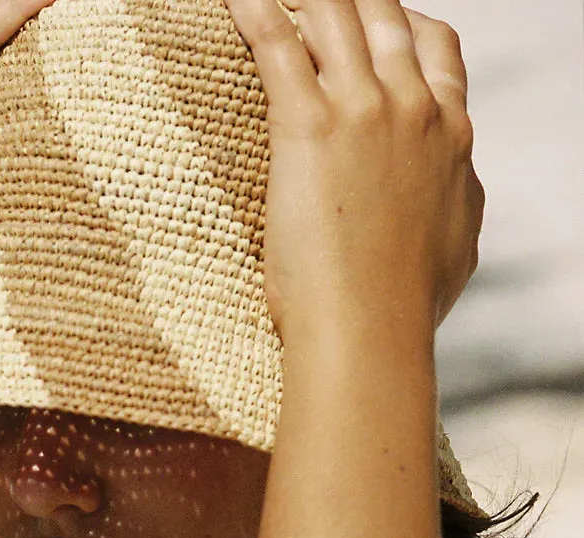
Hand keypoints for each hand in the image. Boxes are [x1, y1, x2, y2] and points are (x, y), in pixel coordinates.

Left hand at [225, 0, 484, 340]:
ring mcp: (365, 111)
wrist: (372, 331)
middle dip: (347, 0)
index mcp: (451, 135)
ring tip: (271, 0)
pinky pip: (276, 43)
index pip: (434, 48)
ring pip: (334, 13)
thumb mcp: (456, 245)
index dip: (401, 26)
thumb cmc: (406, 307)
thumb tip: (457, 193)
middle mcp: (414, 108)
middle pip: (384, 15)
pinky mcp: (310, 126)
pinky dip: (254, 10)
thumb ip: (455, 202)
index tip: (374, 28)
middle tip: (312, 8)